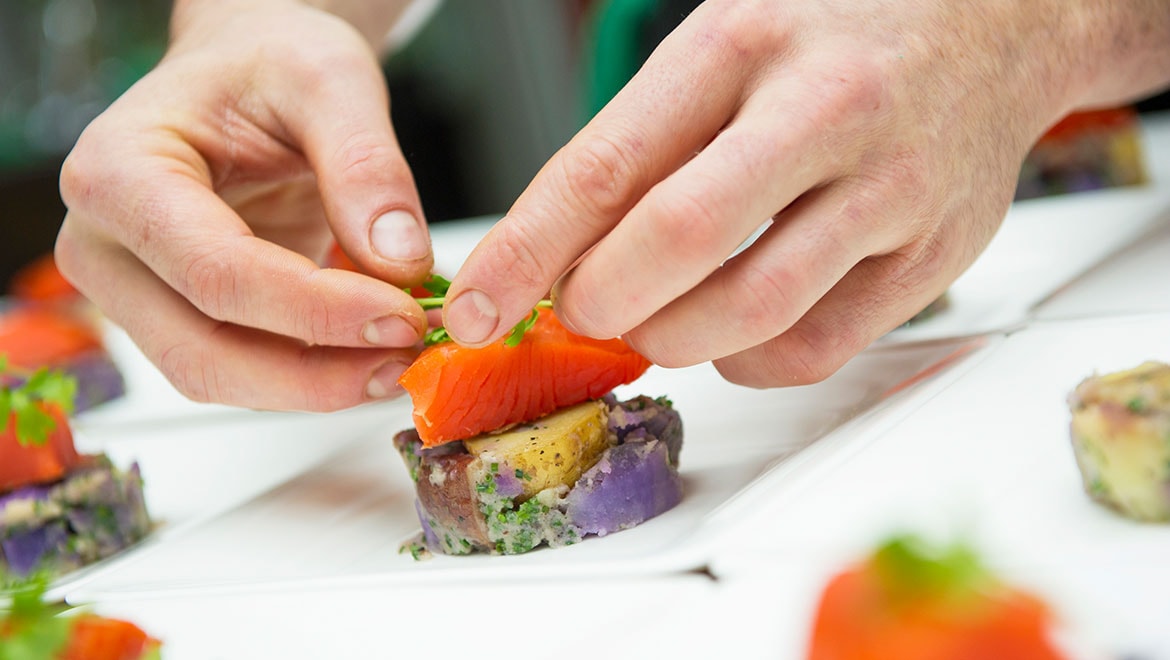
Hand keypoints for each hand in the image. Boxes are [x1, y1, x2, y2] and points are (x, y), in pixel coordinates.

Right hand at [56, 2, 431, 409]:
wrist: (249, 69)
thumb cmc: (269, 61)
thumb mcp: (331, 79)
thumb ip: (366, 165)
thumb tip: (401, 262)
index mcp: (118, 171)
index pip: (218, 271)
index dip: (318, 310)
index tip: (405, 317)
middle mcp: (105, 244)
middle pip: (204, 349)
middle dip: (315, 372)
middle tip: (408, 360)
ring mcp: (134, 291)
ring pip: (218, 376)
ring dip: (315, 387)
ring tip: (399, 362)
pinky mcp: (176, 318)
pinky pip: (241, 369)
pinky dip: (310, 376)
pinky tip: (372, 357)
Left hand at [444, 0, 1165, 386]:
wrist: (992, 26)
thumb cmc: (833, 34)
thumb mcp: (722, 46)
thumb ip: (641, 144)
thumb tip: (551, 257)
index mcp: (745, 43)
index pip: (608, 165)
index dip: (527, 252)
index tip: (476, 309)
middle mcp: (825, 112)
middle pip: (678, 244)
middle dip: (600, 303)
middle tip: (578, 312)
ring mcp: (889, 191)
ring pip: (747, 312)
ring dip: (670, 338)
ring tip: (651, 319)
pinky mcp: (931, 259)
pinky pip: (814, 350)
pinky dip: (746, 361)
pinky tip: (729, 331)